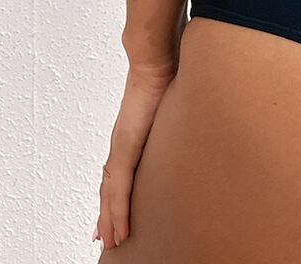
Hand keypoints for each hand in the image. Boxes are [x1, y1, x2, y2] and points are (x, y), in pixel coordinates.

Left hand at [94, 63, 174, 251]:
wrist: (156, 59)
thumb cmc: (166, 71)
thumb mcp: (174, 100)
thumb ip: (177, 111)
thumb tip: (195, 108)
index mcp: (133, 132)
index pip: (120, 170)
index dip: (116, 193)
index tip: (113, 212)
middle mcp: (123, 142)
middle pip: (111, 187)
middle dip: (108, 214)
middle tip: (106, 239)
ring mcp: (122, 146)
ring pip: (111, 193)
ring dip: (109, 219)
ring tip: (110, 241)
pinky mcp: (126, 148)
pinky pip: (119, 188)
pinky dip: (116, 211)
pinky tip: (117, 229)